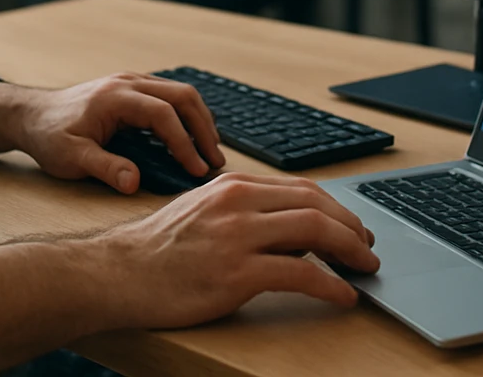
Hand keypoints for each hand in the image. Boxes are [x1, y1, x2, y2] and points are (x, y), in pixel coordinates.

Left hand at [0, 73, 226, 192]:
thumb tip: (134, 183)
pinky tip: (191, 139)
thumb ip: (104, 169)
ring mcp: (131, 82)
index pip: (163, 115)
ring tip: (209, 152)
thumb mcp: (71, 158)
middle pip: (182, 96)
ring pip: (180, 93)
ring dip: (199, 120)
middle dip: (204, 128)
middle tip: (215, 161)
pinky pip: (169, 96)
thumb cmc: (48, 135)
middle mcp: (128, 82)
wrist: (30, 114)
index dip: (184, 143)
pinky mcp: (132, 89)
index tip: (196, 170)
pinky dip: (187, 116)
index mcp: (115, 97)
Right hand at [87, 172, 380, 329]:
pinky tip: (342, 296)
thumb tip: (291, 237)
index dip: (336, 209)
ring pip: (314, 231)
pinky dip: (330, 285)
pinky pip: (300, 275)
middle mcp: (237, 203)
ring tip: (363, 268)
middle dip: (351, 227)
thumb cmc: (156, 251)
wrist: (115, 274)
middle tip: (367, 248)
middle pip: (315, 205)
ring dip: (349, 251)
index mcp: (231, 185)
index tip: (353, 227)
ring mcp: (237, 237)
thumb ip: (244, 216)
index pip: (301, 189)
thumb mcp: (203, 215)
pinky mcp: (235, 274)